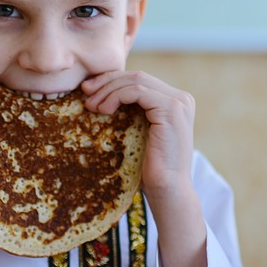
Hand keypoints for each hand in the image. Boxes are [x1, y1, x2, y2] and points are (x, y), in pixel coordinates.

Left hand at [81, 70, 194, 199]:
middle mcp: (181, 98)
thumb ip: (132, 113)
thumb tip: (101, 95)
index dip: (113, 80)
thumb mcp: (139, 134)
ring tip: (91, 106)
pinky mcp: (171, 109)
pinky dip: (116, 96)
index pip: (140, 80)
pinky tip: (104, 110)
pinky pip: (137, 92)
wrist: (168, 190)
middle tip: (85, 91)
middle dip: (107, 81)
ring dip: (108, 90)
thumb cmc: (150, 169)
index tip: (89, 90)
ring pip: (136, 81)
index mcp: (175, 102)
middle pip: (138, 77)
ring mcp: (179, 103)